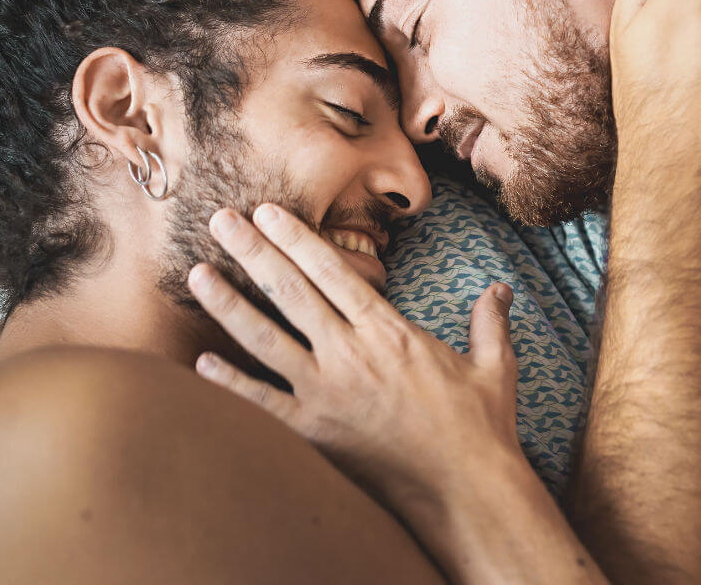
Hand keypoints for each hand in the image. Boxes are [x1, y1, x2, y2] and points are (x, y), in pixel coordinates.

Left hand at [185, 205, 525, 519]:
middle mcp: (352, 353)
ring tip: (199, 274)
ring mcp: (328, 392)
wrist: (467, 490)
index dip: (298, 238)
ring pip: (266, 338)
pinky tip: (200, 364)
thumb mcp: (494, 366)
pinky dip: (230, 383)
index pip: (334, 271)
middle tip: (221, 220)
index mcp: (390, 331)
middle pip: (291, 291)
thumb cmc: (481, 428)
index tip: (268, 212)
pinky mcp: (315, 432)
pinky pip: (262, 403)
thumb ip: (490, 321)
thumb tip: (501, 290)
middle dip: (253, 251)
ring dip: (230, 304)